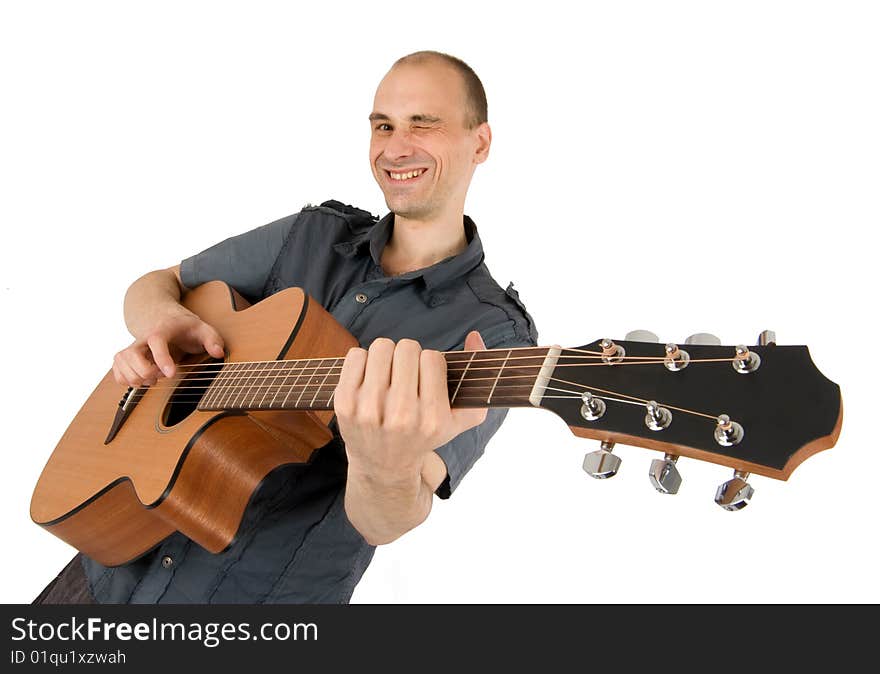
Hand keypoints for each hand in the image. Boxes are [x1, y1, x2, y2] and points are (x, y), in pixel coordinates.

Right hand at [112, 310, 224, 386]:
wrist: (166, 319)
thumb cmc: (186, 327)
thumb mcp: (204, 329)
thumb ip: (213, 339)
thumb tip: (218, 352)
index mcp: (162, 329)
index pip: (156, 341)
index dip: (161, 358)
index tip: (170, 374)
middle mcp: (143, 338)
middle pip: (131, 354)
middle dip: (145, 371)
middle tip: (161, 376)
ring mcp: (133, 347)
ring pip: (121, 362)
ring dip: (135, 377)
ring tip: (153, 380)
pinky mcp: (127, 357)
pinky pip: (117, 370)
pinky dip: (126, 380)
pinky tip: (143, 381)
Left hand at [333, 331, 488, 484]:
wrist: (384, 467)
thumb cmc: (424, 436)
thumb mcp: (460, 420)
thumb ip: (481, 380)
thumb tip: (474, 336)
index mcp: (432, 419)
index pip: (433, 358)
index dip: (430, 363)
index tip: (425, 378)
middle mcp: (401, 416)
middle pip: (407, 348)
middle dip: (408, 356)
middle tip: (405, 374)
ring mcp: (369, 410)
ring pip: (381, 347)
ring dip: (386, 356)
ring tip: (388, 374)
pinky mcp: (345, 404)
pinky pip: (355, 355)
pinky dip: (363, 360)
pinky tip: (369, 379)